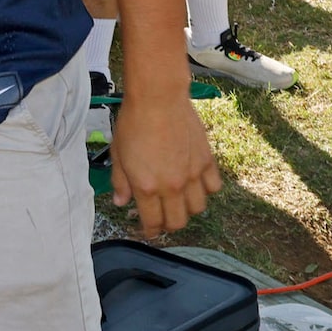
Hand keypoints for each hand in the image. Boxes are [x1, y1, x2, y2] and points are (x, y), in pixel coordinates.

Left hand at [107, 91, 221, 236]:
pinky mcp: (206, 161)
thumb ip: (120, 182)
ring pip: (198, 208)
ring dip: (188, 209)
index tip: (150, 231)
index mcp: (147, 187)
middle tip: (164, 218)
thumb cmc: (133, 123)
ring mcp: (192, 175)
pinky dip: (206, 190)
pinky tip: (197, 182)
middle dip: (169, 225)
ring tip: (180, 200)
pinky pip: (213, 187)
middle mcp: (172, 186)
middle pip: (178, 222)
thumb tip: (121, 202)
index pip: (153, 222)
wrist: (158, 99)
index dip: (151, 231)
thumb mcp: (117, 154)